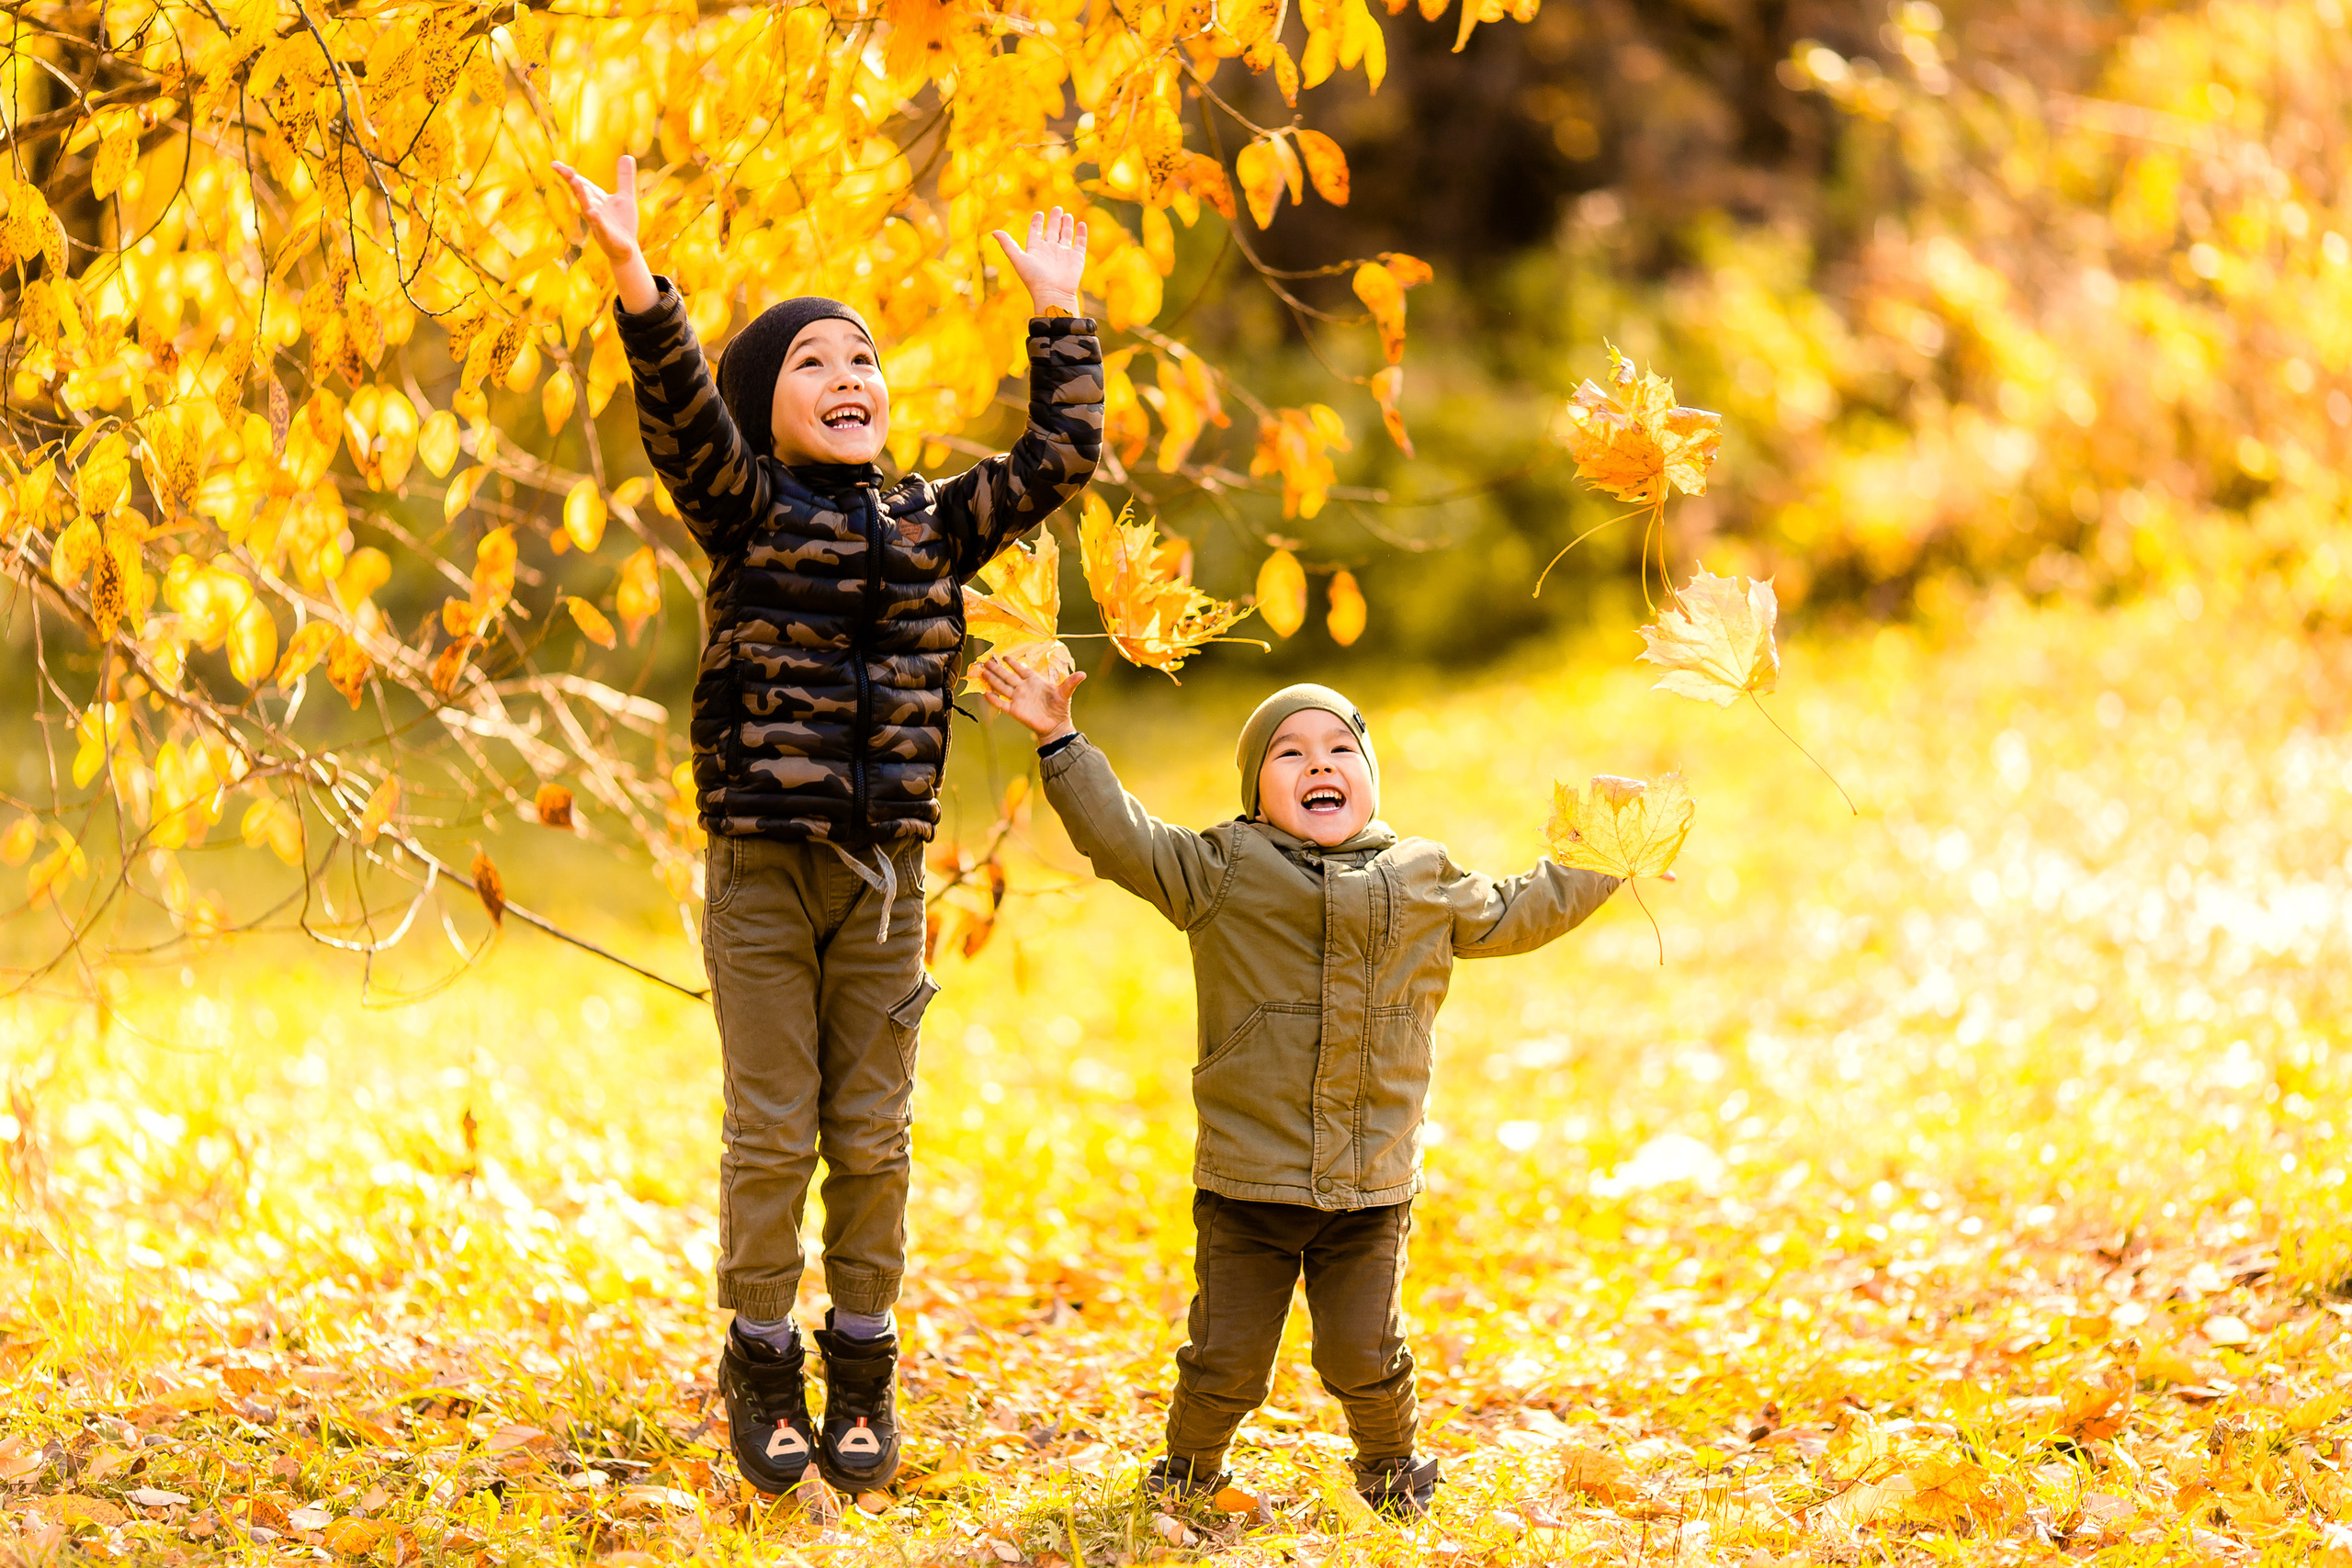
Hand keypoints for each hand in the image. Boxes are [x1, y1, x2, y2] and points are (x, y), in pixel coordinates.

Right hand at [553, 154, 657, 314]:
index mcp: (595, 198)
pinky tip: (592, 213)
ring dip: (582, 196)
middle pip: (581, 193)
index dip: (568, 174)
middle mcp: (593, 208)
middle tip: (565, 169)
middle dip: (574, 181)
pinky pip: (600, 227)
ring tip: (576, 182)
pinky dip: (596, 220)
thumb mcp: (626, 196)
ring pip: (588, 207)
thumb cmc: (622, 223)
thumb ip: (625, 177)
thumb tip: (627, 155)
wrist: (627, 249)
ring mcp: (598, 223)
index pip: (580, 184)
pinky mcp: (607, 235)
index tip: (554, 164)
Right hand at [978, 656, 1084, 741]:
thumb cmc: (1060, 708)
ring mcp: (1018, 699)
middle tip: (987, 661)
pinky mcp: (1015, 710)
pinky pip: (1002, 704)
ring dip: (993, 680)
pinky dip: (994, 699)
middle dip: (997, 669)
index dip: (1013, 663)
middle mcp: (1024, 688)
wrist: (1056, 726)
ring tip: (982, 672)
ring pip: (1002, 687)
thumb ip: (1071, 683)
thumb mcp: (1065, 694)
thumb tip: (1084, 673)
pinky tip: (986, 693)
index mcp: (1034, 682)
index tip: (1004, 656)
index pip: (1021, 669)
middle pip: (1007, 676)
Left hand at [990, 208, 1088, 317]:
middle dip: (1054, 220)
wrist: (1053, 293)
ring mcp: (1064, 254)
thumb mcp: (1018, 258)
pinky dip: (1081, 234)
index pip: (1036, 232)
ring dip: (1066, 225)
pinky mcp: (1077, 258)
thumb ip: (1007, 244)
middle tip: (1057, 208)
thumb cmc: (1034, 277)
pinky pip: (1080, 243)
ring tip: (1066, 214)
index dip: (1037, 222)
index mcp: (1036, 249)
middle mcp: (1050, 250)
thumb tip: (994, 231)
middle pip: (1052, 231)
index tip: (1039, 213)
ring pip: (1066, 235)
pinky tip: (1081, 224)